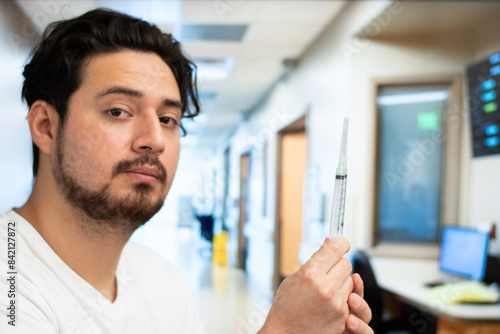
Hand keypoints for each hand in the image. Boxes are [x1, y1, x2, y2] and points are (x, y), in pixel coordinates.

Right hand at [258, 238, 372, 333]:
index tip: (342, 242)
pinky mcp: (343, 316)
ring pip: (350, 280)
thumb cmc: (285, 308)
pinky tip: (329, 302)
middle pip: (346, 263)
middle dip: (338, 264)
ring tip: (326, 289)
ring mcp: (336, 303)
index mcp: (310, 274)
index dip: (341, 243)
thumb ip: (314, 260)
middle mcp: (325, 287)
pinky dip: (342, 297)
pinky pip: (350, 297)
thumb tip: (329, 242)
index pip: (335, 249)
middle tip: (328, 270)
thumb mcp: (294, 279)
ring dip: (341, 281)